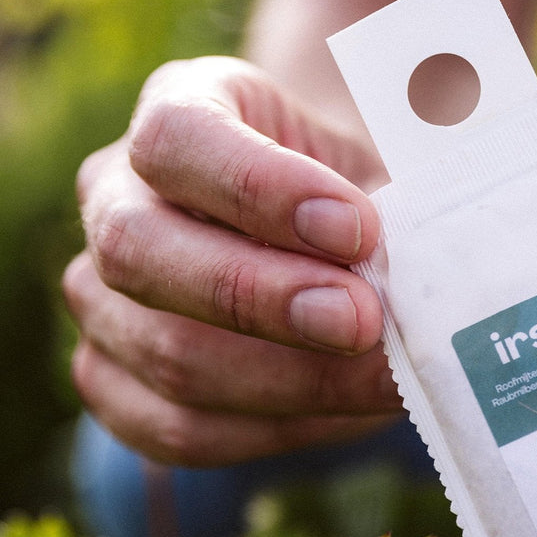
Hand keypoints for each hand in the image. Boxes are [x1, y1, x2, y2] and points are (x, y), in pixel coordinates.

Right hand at [64, 56, 401, 466]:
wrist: (338, 233)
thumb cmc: (364, 190)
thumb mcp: (382, 162)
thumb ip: (398, 198)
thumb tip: (433, 273)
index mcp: (179, 108)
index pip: (176, 138)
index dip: (260, 187)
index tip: (358, 227)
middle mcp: (116, 197)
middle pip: (139, 250)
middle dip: (263, 297)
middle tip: (364, 320)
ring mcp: (102, 296)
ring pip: (167, 354)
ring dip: (290, 379)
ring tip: (383, 379)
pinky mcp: (118, 382)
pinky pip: (180, 428)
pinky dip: (276, 427)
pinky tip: (345, 411)